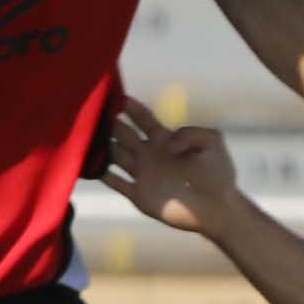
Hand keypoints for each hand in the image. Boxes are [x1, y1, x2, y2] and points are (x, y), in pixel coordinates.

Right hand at [95, 94, 236, 233]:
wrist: (218, 208)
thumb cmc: (219, 173)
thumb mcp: (212, 141)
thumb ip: (191, 133)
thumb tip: (166, 144)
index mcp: (164, 139)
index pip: (141, 118)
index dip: (128, 107)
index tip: (114, 95)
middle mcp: (149, 154)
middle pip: (121, 133)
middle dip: (107, 123)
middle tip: (92, 113)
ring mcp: (142, 174)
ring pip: (113, 155)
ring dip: (100, 147)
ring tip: (84, 136)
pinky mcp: (140, 195)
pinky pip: (115, 182)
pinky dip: (101, 174)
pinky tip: (87, 165)